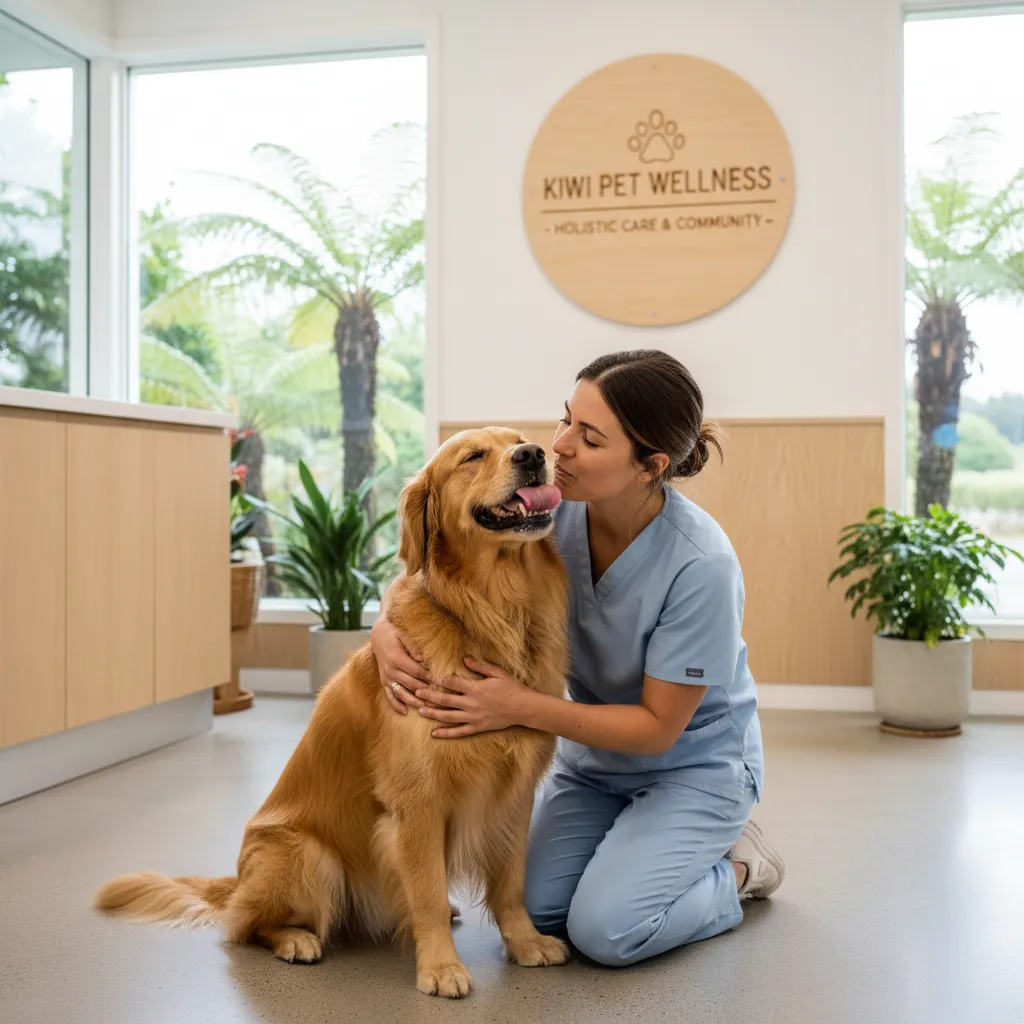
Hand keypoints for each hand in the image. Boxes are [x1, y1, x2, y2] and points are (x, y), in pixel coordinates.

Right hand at [369, 614, 431, 714]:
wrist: (378, 634)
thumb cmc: (395, 632)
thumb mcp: (403, 634)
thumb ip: (413, 646)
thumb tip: (422, 658)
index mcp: (397, 659)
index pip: (417, 672)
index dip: (430, 678)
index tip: (442, 683)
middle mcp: (390, 670)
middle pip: (411, 684)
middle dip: (426, 692)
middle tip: (440, 699)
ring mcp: (386, 677)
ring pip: (401, 693)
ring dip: (414, 702)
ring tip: (427, 709)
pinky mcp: (384, 681)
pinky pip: (389, 695)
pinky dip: (396, 705)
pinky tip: (405, 712)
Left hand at [416, 658, 531, 737]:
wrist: (524, 708)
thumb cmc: (512, 688)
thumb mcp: (497, 673)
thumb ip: (480, 666)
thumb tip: (464, 659)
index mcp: (475, 688)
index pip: (452, 682)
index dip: (438, 679)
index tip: (426, 676)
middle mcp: (471, 703)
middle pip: (445, 700)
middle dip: (429, 696)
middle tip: (416, 692)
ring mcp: (473, 717)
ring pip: (448, 716)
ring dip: (433, 713)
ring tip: (420, 710)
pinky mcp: (477, 727)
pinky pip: (459, 732)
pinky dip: (446, 733)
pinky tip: (434, 733)